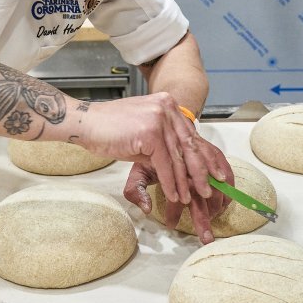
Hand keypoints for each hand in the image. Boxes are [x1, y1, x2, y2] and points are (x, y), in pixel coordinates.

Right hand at [76, 93, 230, 205]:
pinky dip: (170, 183)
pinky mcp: (150, 132)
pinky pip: (165, 164)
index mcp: (168, 104)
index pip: (191, 135)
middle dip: (201, 171)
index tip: (217, 174)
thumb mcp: (144, 133)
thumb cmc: (110, 129)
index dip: (205, 157)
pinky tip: (173, 196)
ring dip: (185, 182)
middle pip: (190, 145)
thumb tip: (180, 163)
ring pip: (178, 158)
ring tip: (190, 199)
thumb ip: (163, 143)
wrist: (86, 124)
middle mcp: (167, 107)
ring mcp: (159, 118)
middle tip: (210, 190)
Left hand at [123, 160, 232, 244]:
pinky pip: (224, 167)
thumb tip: (146, 209)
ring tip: (215, 220)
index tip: (170, 224)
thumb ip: (136, 190)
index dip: (173, 210)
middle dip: (202, 218)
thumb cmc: (149, 151)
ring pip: (214, 183)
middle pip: (197, 193)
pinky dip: (228, 183)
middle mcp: (186, 160)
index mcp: (167, 165)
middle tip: (206, 237)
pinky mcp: (210, 149)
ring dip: (216, 205)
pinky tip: (227, 199)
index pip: (173, 192)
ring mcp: (200, 155)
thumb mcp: (137, 170)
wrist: (160, 126)